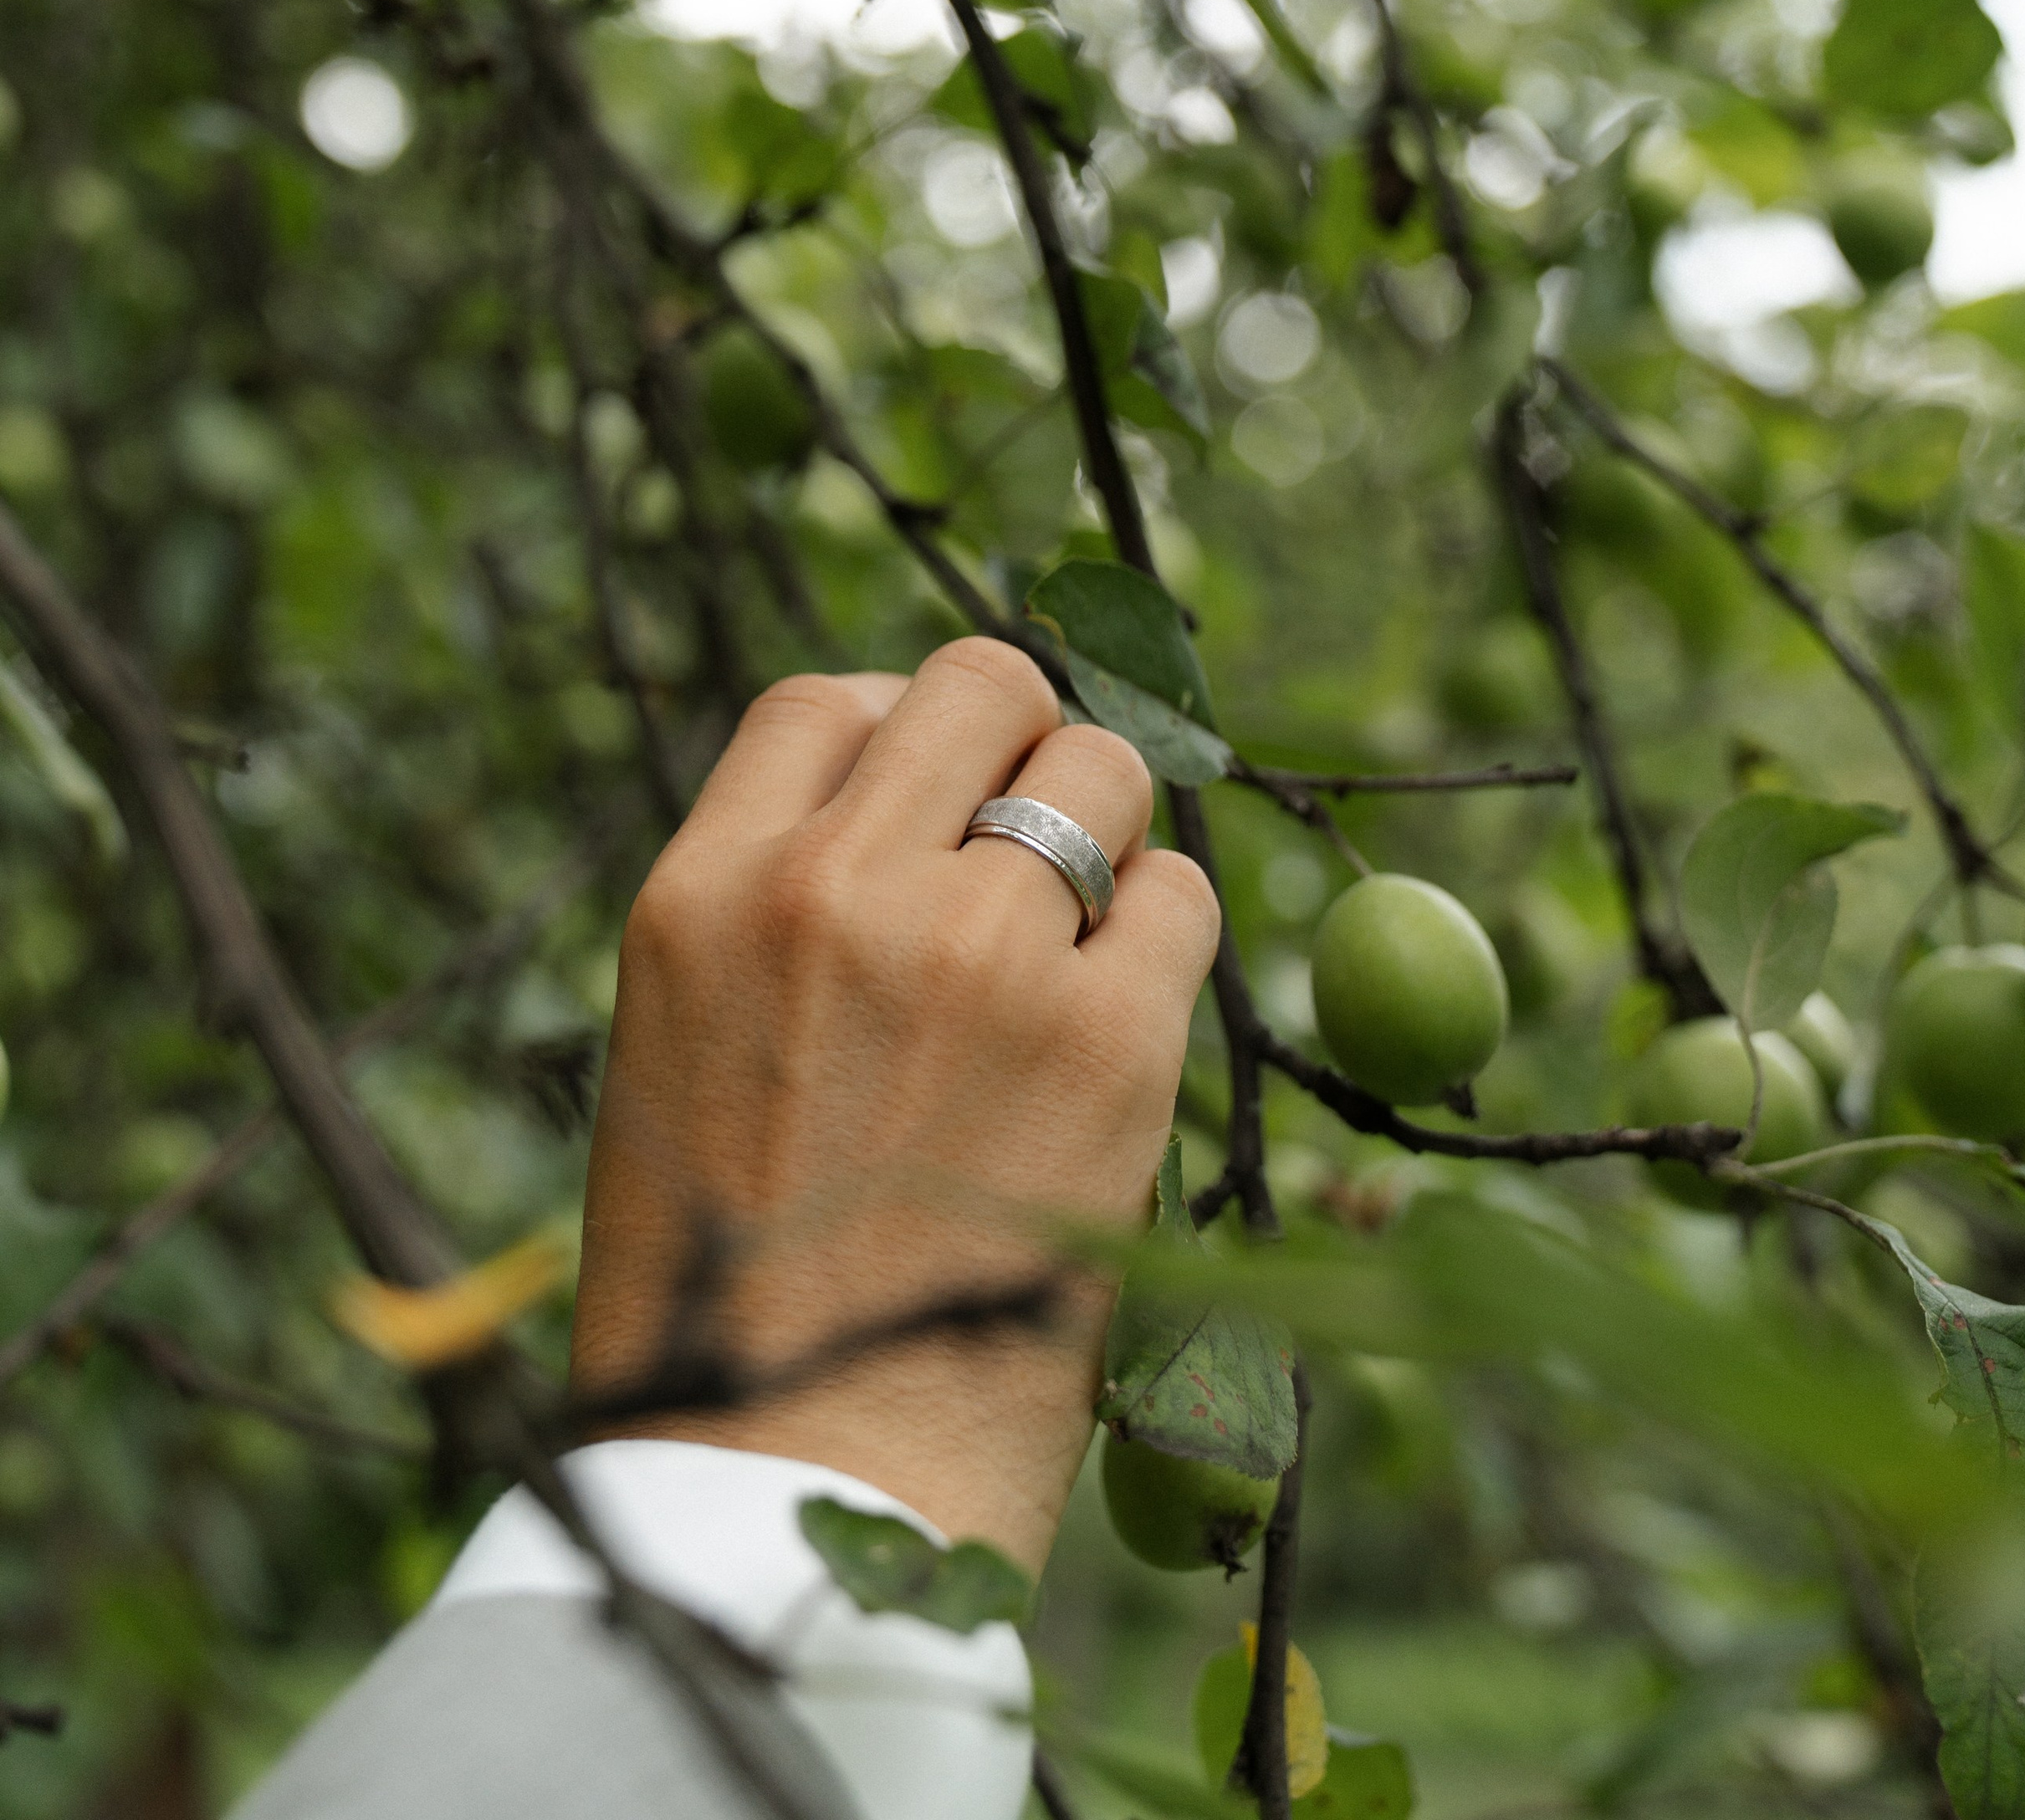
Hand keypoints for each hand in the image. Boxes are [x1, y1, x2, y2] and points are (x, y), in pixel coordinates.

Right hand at [569, 639, 1220, 1571]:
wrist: (789, 1495)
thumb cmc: (728, 1305)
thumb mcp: (681, 1061)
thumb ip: (776, 921)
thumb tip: (910, 806)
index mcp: (701, 897)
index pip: (823, 700)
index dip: (898, 726)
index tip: (935, 790)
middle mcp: (835, 891)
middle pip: (982, 687)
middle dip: (1023, 746)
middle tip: (1038, 840)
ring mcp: (978, 953)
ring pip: (1102, 769)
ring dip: (1109, 836)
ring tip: (1085, 938)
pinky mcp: (1108, 1039)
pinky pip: (1185, 897)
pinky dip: (1170, 940)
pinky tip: (1129, 1021)